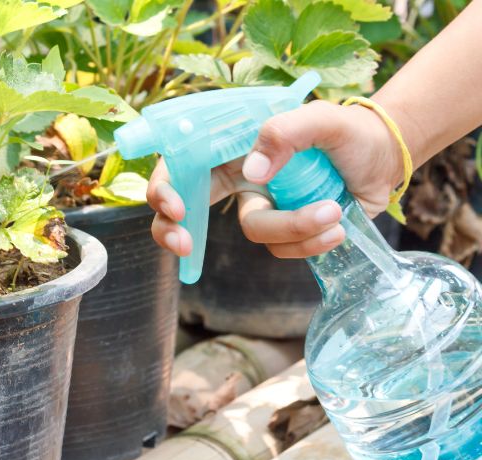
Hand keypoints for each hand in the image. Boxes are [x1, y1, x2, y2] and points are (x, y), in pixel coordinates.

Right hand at [147, 100, 402, 258]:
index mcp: (232, 148)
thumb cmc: (349, 131)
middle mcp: (239, 180)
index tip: (178, 209)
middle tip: (184, 247)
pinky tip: (338, 227)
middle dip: (175, 233)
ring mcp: (263, 208)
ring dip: (293, 228)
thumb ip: (284, 132)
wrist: (386, 158)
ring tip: (333, 212)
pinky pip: (283, 250)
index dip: (164, 190)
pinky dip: (311, 242)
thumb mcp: (321, 118)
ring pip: (253, 233)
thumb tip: (252, 173)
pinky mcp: (287, 232)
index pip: (180, 167)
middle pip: (185, 215)